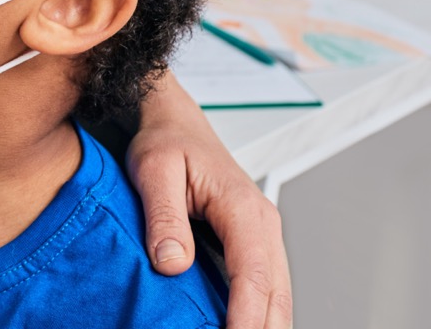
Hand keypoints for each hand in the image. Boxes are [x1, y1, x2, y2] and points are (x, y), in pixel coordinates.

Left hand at [126, 72, 292, 328]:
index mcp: (243, 208)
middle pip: (276, 295)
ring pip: (275, 296)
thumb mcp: (153, 170)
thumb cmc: (165, 141)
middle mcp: (263, 225)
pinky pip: (262, 287)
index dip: (247, 317)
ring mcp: (261, 236)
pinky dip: (255, 313)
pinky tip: (233, 326)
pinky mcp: (250, 245)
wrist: (173, 121)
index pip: (255, 275)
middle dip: (260, 328)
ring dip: (261, 323)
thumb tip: (172, 263)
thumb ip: (164, 217)